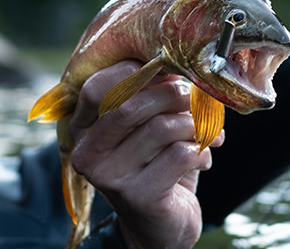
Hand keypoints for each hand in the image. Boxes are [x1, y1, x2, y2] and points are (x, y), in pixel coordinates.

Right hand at [69, 61, 222, 248]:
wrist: (160, 227)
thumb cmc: (155, 166)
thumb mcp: (146, 127)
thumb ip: (151, 95)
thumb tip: (173, 63)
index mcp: (82, 131)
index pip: (96, 88)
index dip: (132, 72)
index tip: (164, 69)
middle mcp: (87, 154)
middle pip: (132, 105)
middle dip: (173, 95)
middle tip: (195, 99)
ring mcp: (109, 177)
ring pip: (161, 128)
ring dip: (194, 125)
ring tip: (207, 133)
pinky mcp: (137, 196)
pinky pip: (179, 155)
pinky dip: (201, 151)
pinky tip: (204, 157)